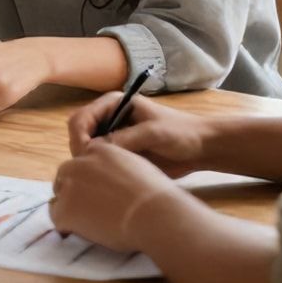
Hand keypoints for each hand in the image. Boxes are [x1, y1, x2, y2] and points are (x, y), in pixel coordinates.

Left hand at [48, 140, 181, 251]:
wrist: (154, 213)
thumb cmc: (155, 194)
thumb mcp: (137, 166)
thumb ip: (118, 166)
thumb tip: (114, 179)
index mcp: (98, 150)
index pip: (82, 162)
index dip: (89, 178)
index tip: (99, 192)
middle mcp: (79, 163)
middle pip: (65, 176)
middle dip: (75, 191)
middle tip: (93, 209)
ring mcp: (69, 186)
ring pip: (59, 196)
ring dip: (71, 208)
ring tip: (93, 221)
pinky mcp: (64, 209)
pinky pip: (57, 217)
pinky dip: (68, 225)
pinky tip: (87, 230)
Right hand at [68, 92, 212, 177]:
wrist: (202, 148)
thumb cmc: (181, 133)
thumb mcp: (153, 132)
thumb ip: (125, 138)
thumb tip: (96, 150)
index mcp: (113, 104)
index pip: (81, 118)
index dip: (79, 137)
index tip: (88, 156)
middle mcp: (109, 118)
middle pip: (79, 134)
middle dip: (81, 151)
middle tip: (92, 169)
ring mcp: (113, 137)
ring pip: (87, 150)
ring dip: (89, 161)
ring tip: (101, 174)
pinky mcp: (120, 153)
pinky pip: (100, 162)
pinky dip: (98, 169)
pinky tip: (108, 178)